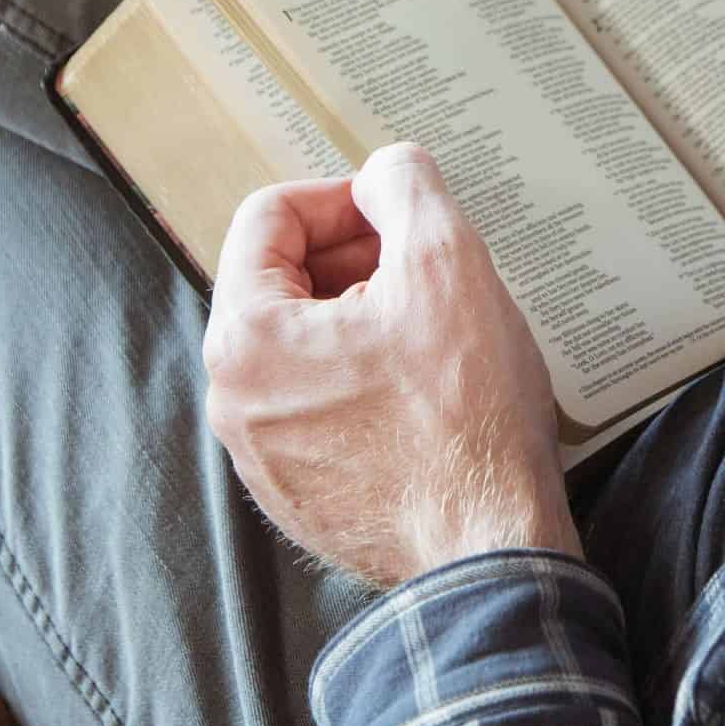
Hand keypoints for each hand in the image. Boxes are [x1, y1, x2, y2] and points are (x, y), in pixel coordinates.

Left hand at [202, 144, 580, 587]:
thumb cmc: (466, 423)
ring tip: (434, 331)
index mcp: (245, 340)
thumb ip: (405, 187)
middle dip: (354, 259)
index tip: (392, 212)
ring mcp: (266, 456)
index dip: (340, 197)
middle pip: (282, 282)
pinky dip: (367, 380)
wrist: (489, 551)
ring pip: (305, 346)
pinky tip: (428, 390)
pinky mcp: (303, 493)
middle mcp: (235, 402)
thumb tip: (384, 174)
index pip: (267, 218)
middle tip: (423, 267)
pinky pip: (321, 406)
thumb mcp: (447, 263)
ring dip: (364, 319)